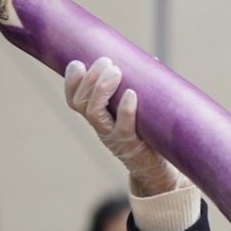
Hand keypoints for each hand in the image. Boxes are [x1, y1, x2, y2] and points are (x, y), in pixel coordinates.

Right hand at [64, 57, 186, 196]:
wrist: (160, 170)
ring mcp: (114, 136)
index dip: (71, 82)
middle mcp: (101, 127)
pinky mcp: (131, 144)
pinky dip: (125, 110)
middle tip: (107, 62)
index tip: (78, 63)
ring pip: (94, 113)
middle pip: (81, 103)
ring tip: (115, 70)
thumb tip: (150, 60)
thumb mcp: (139, 111)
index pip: (74, 99)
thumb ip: (139, 88)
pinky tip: (132, 94)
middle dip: (90, 78)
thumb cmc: (150, 135)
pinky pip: (123, 127)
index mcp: (99, 117)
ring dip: (100, 89)